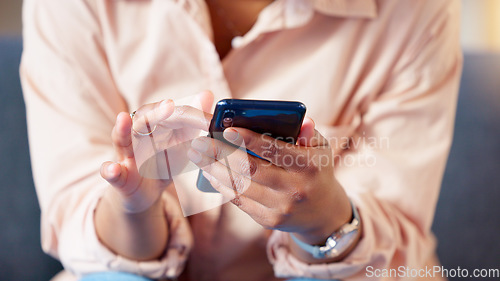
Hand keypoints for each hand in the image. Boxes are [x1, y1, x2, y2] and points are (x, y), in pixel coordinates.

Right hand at [95, 92, 211, 259]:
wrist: (146, 192)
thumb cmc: (165, 160)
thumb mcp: (183, 141)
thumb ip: (194, 120)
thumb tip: (207, 93)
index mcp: (156, 123)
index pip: (174, 115)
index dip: (193, 118)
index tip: (210, 121)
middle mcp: (138, 134)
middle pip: (146, 120)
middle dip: (156, 112)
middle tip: (169, 105)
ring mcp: (126, 154)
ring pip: (122, 140)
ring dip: (122, 130)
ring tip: (123, 119)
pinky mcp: (119, 176)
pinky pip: (112, 172)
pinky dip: (110, 170)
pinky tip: (112, 169)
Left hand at [187, 118, 352, 245]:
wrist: (323, 213)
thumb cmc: (316, 170)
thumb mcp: (319, 148)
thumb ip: (307, 132)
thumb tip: (301, 118)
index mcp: (309, 165)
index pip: (275, 150)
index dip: (250, 139)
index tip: (227, 129)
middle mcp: (295, 188)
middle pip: (251, 169)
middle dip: (221, 153)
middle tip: (200, 141)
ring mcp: (281, 207)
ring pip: (240, 186)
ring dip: (214, 169)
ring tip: (197, 155)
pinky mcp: (269, 220)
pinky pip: (240, 201)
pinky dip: (222, 185)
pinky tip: (209, 172)